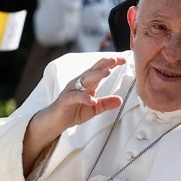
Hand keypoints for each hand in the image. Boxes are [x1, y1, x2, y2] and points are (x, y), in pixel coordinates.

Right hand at [22, 55, 127, 175]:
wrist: (56, 121)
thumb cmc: (74, 111)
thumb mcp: (94, 108)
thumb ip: (106, 103)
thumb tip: (120, 100)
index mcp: (88, 83)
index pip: (101, 69)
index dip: (112, 64)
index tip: (124, 59)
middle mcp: (80, 83)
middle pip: (93, 70)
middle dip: (105, 64)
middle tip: (116, 59)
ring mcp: (72, 90)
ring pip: (84, 80)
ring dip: (96, 75)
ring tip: (108, 73)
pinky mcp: (66, 100)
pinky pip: (75, 97)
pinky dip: (84, 98)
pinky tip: (92, 100)